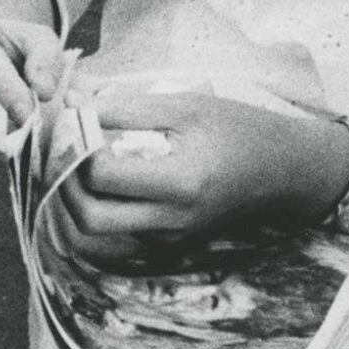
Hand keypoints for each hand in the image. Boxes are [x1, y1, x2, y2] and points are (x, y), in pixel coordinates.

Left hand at [42, 85, 348, 266]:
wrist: (285, 171)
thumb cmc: (240, 129)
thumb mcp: (186, 105)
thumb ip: (127, 108)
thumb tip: (74, 106)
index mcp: (180, 182)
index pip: (101, 174)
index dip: (75, 145)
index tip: (71, 118)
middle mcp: (172, 220)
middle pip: (89, 219)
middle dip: (64, 183)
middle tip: (63, 149)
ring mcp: (170, 237)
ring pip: (99, 233)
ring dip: (77, 199)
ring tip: (77, 161)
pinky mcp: (170, 242)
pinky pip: (119, 232)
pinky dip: (101, 207)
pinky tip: (104, 176)